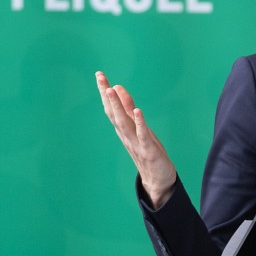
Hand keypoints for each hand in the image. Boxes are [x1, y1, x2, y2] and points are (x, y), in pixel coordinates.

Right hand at [96, 71, 177, 207]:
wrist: (157, 180)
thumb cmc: (147, 151)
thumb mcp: (137, 126)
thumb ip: (128, 108)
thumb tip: (118, 87)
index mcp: (123, 130)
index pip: (111, 108)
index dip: (105, 92)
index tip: (99, 75)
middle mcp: (126, 135)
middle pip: (114, 113)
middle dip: (107, 95)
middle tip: (100, 77)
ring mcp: (136, 143)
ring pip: (124, 123)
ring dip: (117, 106)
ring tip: (112, 90)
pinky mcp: (148, 150)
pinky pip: (143, 135)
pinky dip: (140, 123)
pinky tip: (137, 111)